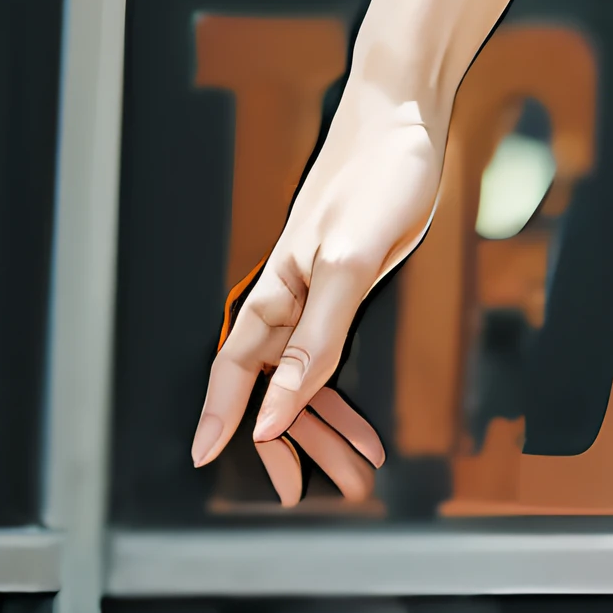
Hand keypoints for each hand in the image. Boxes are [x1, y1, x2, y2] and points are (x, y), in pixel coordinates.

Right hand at [191, 80, 447, 503]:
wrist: (407, 121)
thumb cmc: (375, 175)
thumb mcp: (350, 264)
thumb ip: (315, 339)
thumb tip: (276, 406)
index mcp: (277, 293)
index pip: (234, 370)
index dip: (219, 417)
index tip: (205, 459)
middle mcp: (291, 297)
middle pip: (274, 385)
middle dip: (290, 441)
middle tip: (309, 491)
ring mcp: (320, 292)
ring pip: (307, 375)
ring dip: (325, 423)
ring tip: (354, 468)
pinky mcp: (349, 285)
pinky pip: (333, 351)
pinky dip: (343, 389)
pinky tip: (358, 417)